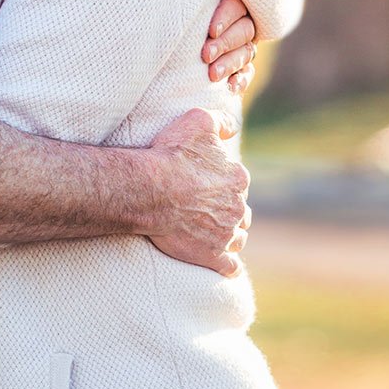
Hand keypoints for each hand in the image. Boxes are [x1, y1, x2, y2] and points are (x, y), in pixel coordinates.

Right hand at [145, 107, 250, 277]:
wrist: (148, 190)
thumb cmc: (170, 154)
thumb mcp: (198, 121)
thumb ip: (221, 121)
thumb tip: (234, 126)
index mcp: (237, 178)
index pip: (237, 182)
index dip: (223, 184)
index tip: (206, 185)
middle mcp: (237, 207)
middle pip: (240, 211)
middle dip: (230, 211)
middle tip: (210, 211)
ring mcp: (226, 233)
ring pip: (238, 238)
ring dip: (231, 236)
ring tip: (217, 236)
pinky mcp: (212, 255)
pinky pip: (229, 266)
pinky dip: (229, 266)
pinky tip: (226, 267)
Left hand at [202, 0, 258, 95]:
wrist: (159, 29)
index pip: (238, 3)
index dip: (227, 16)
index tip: (210, 31)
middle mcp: (241, 16)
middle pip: (245, 29)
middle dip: (226, 43)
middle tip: (206, 54)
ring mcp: (243, 40)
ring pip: (247, 50)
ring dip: (231, 63)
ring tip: (212, 74)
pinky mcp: (240, 62)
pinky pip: (248, 71)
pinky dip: (241, 80)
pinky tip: (230, 88)